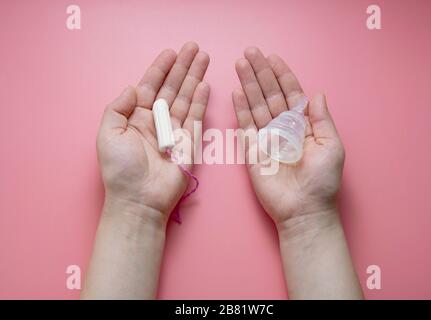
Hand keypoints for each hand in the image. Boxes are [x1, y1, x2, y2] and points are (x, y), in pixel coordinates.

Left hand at [97, 42, 209, 220]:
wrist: (138, 200)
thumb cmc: (120, 170)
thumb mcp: (108, 134)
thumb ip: (117, 108)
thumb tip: (132, 87)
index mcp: (136, 118)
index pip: (151, 87)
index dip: (160, 69)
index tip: (171, 52)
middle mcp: (156, 122)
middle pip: (172, 88)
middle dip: (183, 67)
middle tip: (194, 47)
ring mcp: (174, 132)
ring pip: (186, 98)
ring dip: (195, 78)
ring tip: (204, 58)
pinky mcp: (189, 144)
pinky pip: (195, 118)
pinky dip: (200, 102)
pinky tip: (204, 85)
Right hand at [232, 47, 344, 227]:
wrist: (304, 210)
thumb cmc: (322, 181)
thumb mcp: (331, 146)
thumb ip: (323, 119)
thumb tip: (318, 94)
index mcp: (303, 125)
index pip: (290, 93)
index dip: (282, 75)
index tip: (272, 58)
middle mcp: (283, 128)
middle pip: (270, 94)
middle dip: (260, 73)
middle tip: (250, 53)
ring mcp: (266, 138)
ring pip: (256, 105)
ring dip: (248, 85)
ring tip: (240, 64)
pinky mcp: (252, 152)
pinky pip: (245, 127)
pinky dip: (241, 110)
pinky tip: (237, 92)